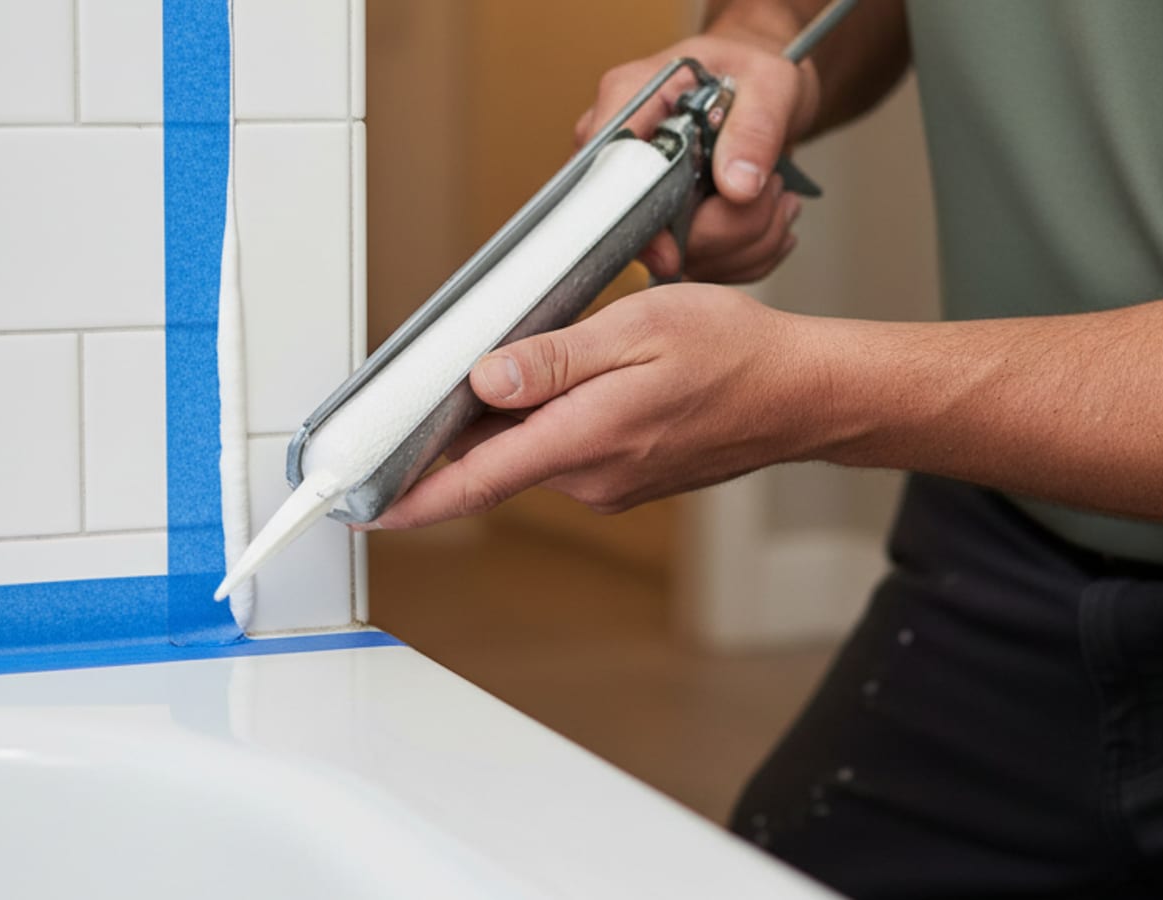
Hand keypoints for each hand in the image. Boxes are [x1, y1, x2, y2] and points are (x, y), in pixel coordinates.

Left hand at [372, 284, 828, 528]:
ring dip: (509, 417)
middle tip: (436, 382)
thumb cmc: (733, 356)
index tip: (362, 507)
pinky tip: (572, 382)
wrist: (800, 395)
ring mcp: (608, 483)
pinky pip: (562, 451)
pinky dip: (546, 422)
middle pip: (493, 459)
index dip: (410, 498)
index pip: (475, 481)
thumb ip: (555, 359)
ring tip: (531, 358)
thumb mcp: (638, 330)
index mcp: (585, 439)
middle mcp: (590, 477)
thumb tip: (485, 379)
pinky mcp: (623, 478)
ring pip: (528, 451)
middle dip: (456, 429)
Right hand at [575, 33, 820, 283]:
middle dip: (724, 227)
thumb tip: (736, 185)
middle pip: (650, 231)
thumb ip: (755, 128)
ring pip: (685, 258)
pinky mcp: (667, 229)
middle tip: (768, 189)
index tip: (674, 250)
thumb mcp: (770, 84)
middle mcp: (623, 153)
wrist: (761, 93)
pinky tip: (766, 216)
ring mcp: (640, 196)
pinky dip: (748, 253)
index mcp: (629, 101)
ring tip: (773, 193)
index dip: (639, 223)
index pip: (608, 176)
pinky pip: (705, 267)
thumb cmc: (753, 75)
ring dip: (746, 241)